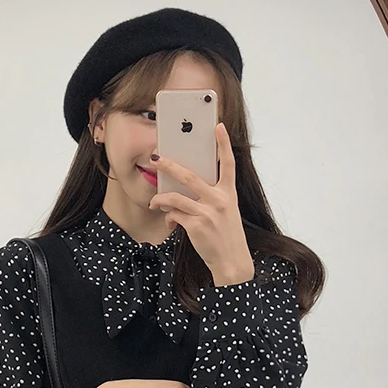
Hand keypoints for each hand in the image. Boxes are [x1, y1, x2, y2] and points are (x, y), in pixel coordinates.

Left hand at [148, 123, 254, 284]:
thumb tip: (183, 194)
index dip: (224, 144)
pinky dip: (169, 219)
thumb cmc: (226, 236)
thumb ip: (210, 199)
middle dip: (170, 165)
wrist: (232, 262)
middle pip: (190, 176)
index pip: (228, 163)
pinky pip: (174, 216)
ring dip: (161, 198)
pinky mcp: (196, 226)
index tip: (219, 126)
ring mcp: (208, 213)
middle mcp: (220, 200)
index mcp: (229, 193)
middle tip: (157, 159)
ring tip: (155, 201)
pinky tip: (170, 224)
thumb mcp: (226, 213)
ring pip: (175, 197)